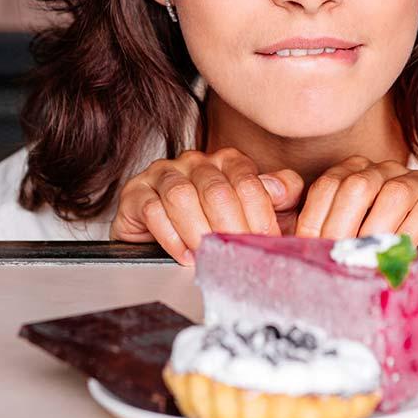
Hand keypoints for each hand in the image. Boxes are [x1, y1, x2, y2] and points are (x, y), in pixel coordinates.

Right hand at [110, 147, 303, 263]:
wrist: (162, 237)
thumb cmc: (214, 223)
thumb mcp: (255, 210)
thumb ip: (279, 194)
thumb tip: (281, 190)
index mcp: (226, 161)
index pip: (247, 182)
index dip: (259, 216)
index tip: (264, 242)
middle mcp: (195, 162)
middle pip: (216, 190)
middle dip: (230, 227)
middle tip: (235, 255)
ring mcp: (163, 174)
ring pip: (182, 196)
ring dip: (198, 231)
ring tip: (206, 256)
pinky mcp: (136, 193)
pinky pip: (153, 210)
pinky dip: (171, 236)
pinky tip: (183, 254)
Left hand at [294, 155, 417, 244]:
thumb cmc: (388, 241)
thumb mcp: (350, 234)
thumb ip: (323, 232)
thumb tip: (295, 247)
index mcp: (356, 172)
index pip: (327, 185)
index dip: (314, 218)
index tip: (308, 248)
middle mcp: (385, 170)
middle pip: (357, 186)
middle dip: (342, 226)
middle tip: (338, 256)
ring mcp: (417, 180)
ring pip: (393, 195)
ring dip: (377, 231)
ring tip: (367, 257)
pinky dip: (409, 234)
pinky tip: (400, 253)